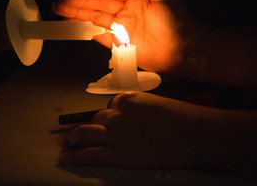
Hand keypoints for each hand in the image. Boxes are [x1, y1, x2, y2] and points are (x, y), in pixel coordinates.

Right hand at [53, 0, 193, 72]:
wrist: (183, 51)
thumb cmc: (177, 22)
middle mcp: (125, 9)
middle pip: (98, 3)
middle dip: (79, 1)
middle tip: (61, 0)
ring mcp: (120, 26)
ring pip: (95, 17)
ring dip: (77, 14)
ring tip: (60, 10)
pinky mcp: (118, 43)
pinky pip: (98, 35)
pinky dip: (85, 31)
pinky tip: (72, 25)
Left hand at [59, 91, 208, 168]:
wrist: (190, 133)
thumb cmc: (180, 118)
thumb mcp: (156, 105)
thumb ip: (140, 110)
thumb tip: (136, 119)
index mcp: (127, 99)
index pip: (111, 105)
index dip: (109, 114)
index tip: (108, 120)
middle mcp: (117, 114)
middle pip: (97, 118)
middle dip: (93, 125)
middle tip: (86, 133)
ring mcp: (115, 133)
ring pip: (87, 132)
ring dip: (76, 137)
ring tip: (69, 143)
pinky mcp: (118, 154)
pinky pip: (91, 154)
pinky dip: (76, 156)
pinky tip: (66, 158)